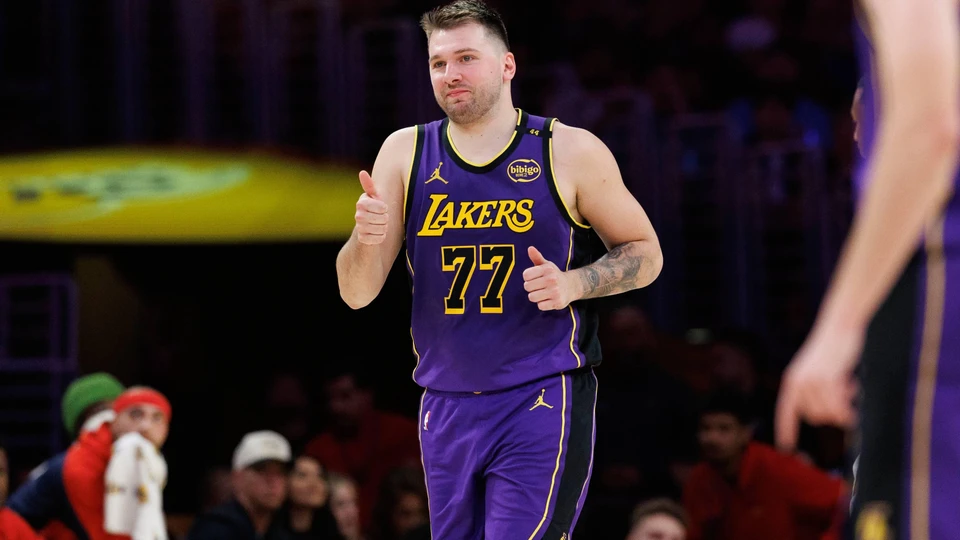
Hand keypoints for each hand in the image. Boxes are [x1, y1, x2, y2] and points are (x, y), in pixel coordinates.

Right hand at [355, 170, 387, 244]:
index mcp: (361, 203)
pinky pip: (379, 239)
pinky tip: (376, 234)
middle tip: (380, 218)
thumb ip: (369, 186)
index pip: (383, 207)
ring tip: (379, 225)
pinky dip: (381, 237)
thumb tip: (362, 172)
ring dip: (384, 228)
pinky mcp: (362, 239)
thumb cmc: (373, 210)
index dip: (385, 209)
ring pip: (382, 229)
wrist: (366, 229)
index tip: (381, 208)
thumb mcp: (374, 197)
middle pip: (384, 218)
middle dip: (385, 219)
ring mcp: (359, 228)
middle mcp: (358, 215)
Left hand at [523, 246, 574, 310]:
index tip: (533, 278)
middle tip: (538, 286)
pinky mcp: (557, 303)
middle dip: (530, 288)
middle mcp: (552, 279)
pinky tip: (548, 299)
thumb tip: (530, 248)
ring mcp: (555, 292)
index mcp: (547, 269)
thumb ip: (537, 257)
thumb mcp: (547, 265)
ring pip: (532, 297)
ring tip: (543, 293)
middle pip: (527, 287)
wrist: (572, 286)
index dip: (527, 278)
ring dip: (535, 296)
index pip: (526, 275)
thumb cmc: (554, 275)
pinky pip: (540, 306)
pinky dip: (542, 304)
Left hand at [775, 321, 862, 450]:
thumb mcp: (816, 371)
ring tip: (848, 385)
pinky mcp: (828, 380)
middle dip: (832, 410)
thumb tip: (825, 415)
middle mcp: (797, 384)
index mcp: (791, 381)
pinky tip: (854, 391)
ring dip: (842, 406)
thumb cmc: (832, 349)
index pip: (785, 411)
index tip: (785, 447)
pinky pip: (839, 409)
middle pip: (815, 417)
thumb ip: (814, 390)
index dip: (786, 429)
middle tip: (844, 390)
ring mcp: (811, 383)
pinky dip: (848, 409)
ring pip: (829, 414)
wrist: (839, 326)